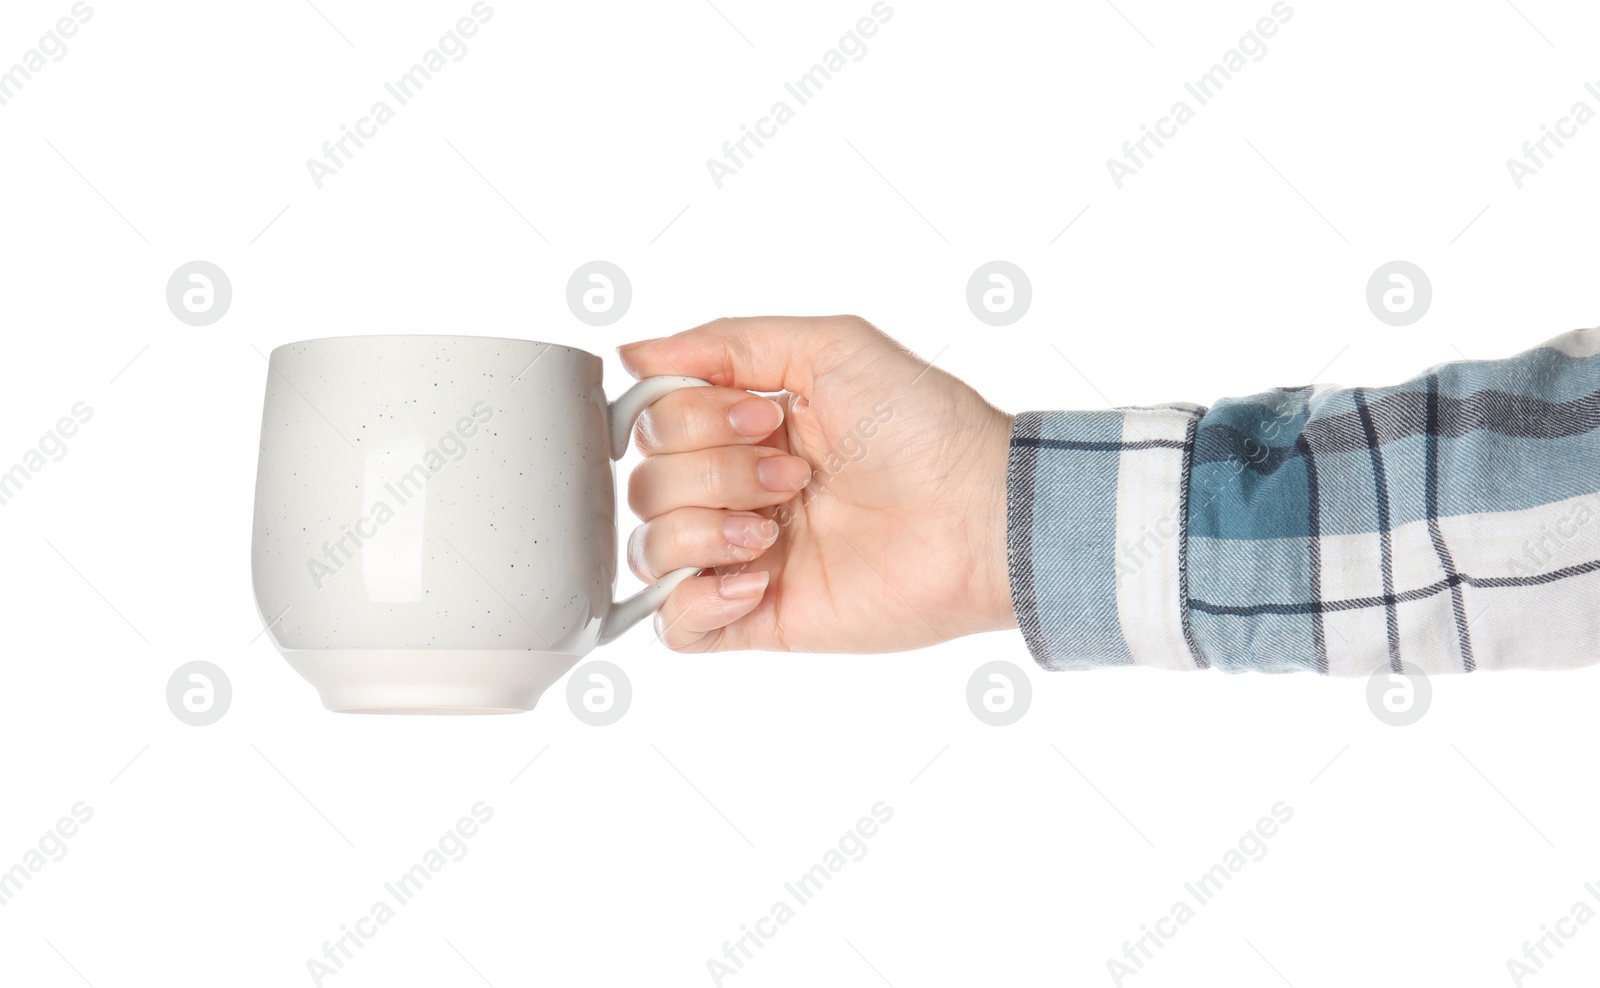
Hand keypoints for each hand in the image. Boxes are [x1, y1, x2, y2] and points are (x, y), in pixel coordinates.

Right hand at [618, 315, 1016, 651]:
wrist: (981, 515)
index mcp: (749, 429)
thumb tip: (633, 355)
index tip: (760, 417)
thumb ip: (728, 342)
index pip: (656, 423)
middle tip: (793, 474)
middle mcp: (739, 491)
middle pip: (646, 483)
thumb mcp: (831, 347)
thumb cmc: (925, 426)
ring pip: (650, 549)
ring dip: (702, 530)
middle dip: (710, 471)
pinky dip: (693, 600)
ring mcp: (746, 557)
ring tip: (772, 530)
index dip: (690, 418)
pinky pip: (673, 626)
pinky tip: (754, 580)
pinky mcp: (761, 618)